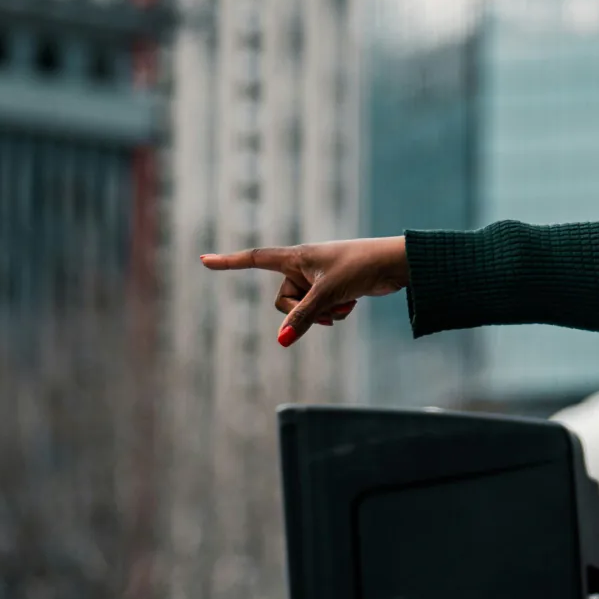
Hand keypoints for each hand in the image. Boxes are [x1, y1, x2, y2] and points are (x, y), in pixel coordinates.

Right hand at [200, 237, 409, 346]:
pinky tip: (352, 304)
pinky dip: (334, 312)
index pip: (255, 259)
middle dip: (303, 313)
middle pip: (283, 301)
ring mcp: (317, 279)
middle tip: (327, 306)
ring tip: (345, 304)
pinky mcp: (332, 289)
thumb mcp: (327, 294)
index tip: (204, 260)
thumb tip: (281, 342)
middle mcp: (302, 266)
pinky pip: (321, 310)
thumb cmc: (360, 268)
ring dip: (323, 314)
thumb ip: (303, 318)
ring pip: (304, 310)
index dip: (229, 262)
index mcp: (296, 257)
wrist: (394, 264)